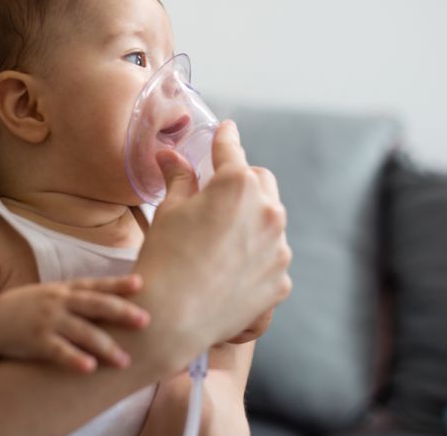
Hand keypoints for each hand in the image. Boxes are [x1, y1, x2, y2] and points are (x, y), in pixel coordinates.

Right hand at [0, 274, 149, 372]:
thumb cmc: (31, 308)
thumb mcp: (54, 295)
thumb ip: (81, 296)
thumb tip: (116, 299)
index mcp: (66, 289)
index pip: (97, 285)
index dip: (118, 284)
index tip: (141, 283)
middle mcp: (59, 301)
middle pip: (95, 305)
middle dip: (121, 312)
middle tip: (145, 320)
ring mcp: (48, 320)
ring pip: (82, 331)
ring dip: (105, 346)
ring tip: (124, 360)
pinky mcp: (36, 341)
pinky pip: (58, 351)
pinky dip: (74, 359)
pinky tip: (90, 368)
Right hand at [134, 120, 291, 369]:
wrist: (172, 317)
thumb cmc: (165, 257)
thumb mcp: (169, 211)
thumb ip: (179, 178)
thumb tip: (168, 155)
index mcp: (238, 185)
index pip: (231, 150)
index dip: (225, 138)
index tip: (226, 129)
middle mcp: (268, 212)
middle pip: (261, 182)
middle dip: (243, 183)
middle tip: (218, 195)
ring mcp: (279, 249)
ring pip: (269, 222)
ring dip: (251, 223)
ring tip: (219, 244)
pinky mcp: (281, 280)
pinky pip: (271, 259)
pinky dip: (255, 259)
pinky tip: (228, 272)